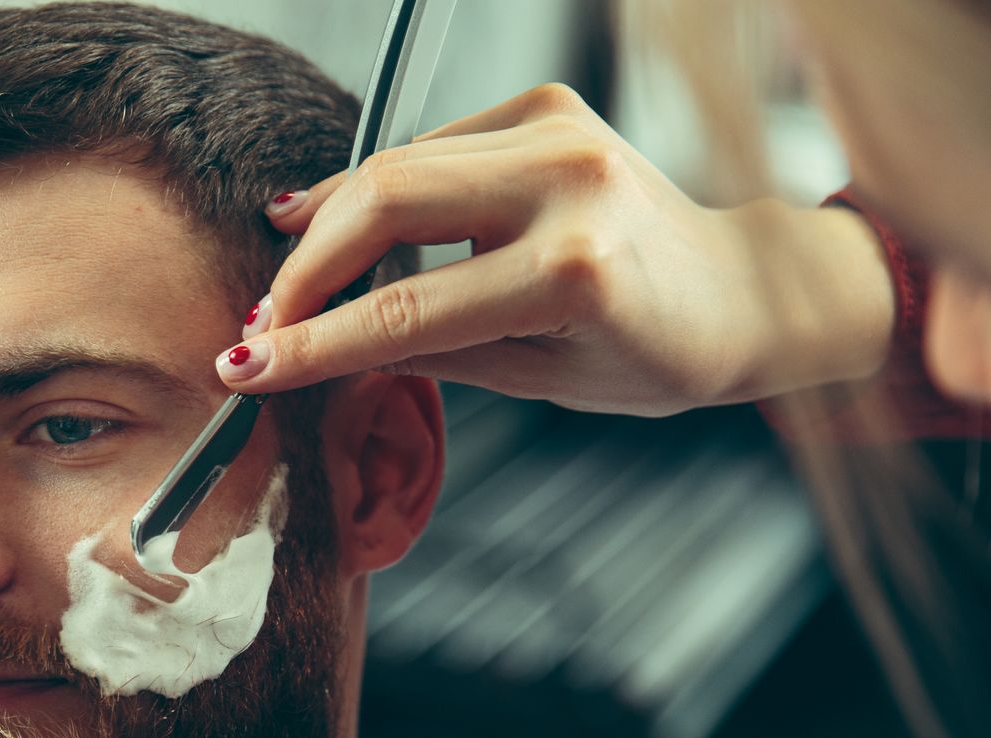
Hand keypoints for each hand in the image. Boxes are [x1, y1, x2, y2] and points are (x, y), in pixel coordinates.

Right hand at [224, 84, 894, 416]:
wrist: (740, 289)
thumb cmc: (655, 351)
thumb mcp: (539, 377)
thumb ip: (429, 353)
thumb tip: (322, 348)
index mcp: (572, 272)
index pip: (405, 310)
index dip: (313, 342)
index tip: (249, 367)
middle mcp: (566, 184)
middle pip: (383, 206)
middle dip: (304, 269)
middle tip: (260, 324)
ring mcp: (558, 132)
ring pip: (395, 166)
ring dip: (326, 222)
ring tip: (281, 274)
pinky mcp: (547, 107)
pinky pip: (430, 149)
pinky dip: (375, 189)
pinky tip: (331, 217)